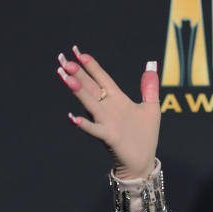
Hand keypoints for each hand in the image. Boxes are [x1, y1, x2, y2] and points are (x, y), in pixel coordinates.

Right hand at [56, 46, 160, 179]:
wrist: (143, 161)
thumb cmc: (145, 135)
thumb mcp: (151, 108)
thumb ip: (149, 87)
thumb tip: (151, 65)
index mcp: (117, 99)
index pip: (102, 78)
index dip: (91, 65)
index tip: (77, 50)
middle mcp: (108, 108)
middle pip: (90, 87)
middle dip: (77, 74)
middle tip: (61, 59)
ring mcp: (107, 122)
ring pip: (90, 104)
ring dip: (78, 91)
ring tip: (65, 78)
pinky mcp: (109, 137)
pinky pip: (94, 130)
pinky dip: (84, 124)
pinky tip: (73, 118)